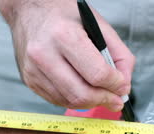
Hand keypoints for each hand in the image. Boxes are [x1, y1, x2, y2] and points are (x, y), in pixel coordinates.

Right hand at [4, 0, 134, 110]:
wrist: (30, 10)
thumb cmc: (66, 16)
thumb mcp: (100, 26)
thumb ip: (120, 56)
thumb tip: (124, 86)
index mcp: (65, 36)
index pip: (97, 74)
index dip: (116, 85)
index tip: (123, 86)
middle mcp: (45, 54)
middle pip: (82, 93)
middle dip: (106, 100)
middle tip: (116, 100)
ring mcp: (33, 69)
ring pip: (70, 101)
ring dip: (92, 103)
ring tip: (103, 95)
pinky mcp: (29, 80)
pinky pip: (58, 100)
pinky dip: (76, 100)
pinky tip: (84, 91)